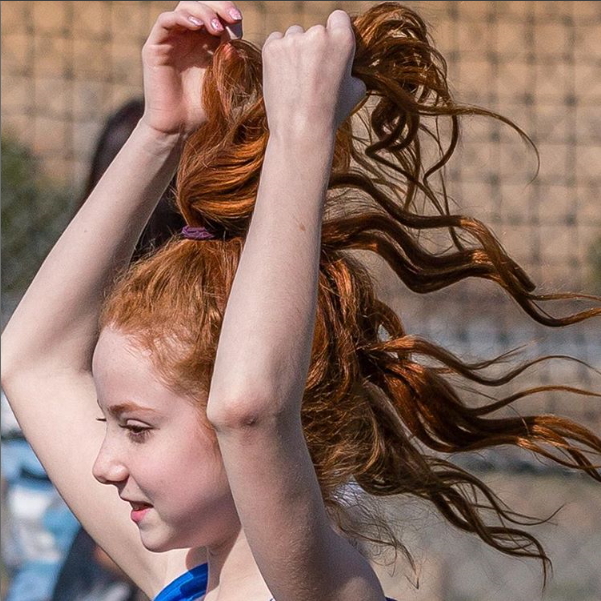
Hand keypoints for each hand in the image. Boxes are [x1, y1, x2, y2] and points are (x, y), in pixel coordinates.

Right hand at [141, 1, 242, 135]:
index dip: (229, 15)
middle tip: (233, 18)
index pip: (217, 16)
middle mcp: (188, 38)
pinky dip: (181, 18)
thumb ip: (230, 64)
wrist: (178, 127)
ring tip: (215, 27)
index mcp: (206, 44)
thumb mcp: (222, 83)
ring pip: (184, 8)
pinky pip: (165, 21)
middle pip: (202, 5)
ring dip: (202, 12)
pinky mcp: (155, 47)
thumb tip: (235, 45)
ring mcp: (171, 40)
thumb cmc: (202, 109)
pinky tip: (196, 26)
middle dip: (219, 6)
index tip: (239, 27)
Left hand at [261, 10, 365, 133]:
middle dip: (314, 47)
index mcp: (342, 39)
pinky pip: (276, 41)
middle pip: (314, 30)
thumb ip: (352, 68)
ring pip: (294, 35)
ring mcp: (292, 40)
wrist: (301, 130)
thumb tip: (349, 65)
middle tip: (312, 75)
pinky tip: (284, 77)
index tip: (330, 51)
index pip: (338, 18)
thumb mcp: (355, 91)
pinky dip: (278, 55)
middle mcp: (317, 34)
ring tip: (297, 80)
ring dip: (295, 50)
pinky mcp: (271, 48)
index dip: (334, 34)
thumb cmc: (330, 113)